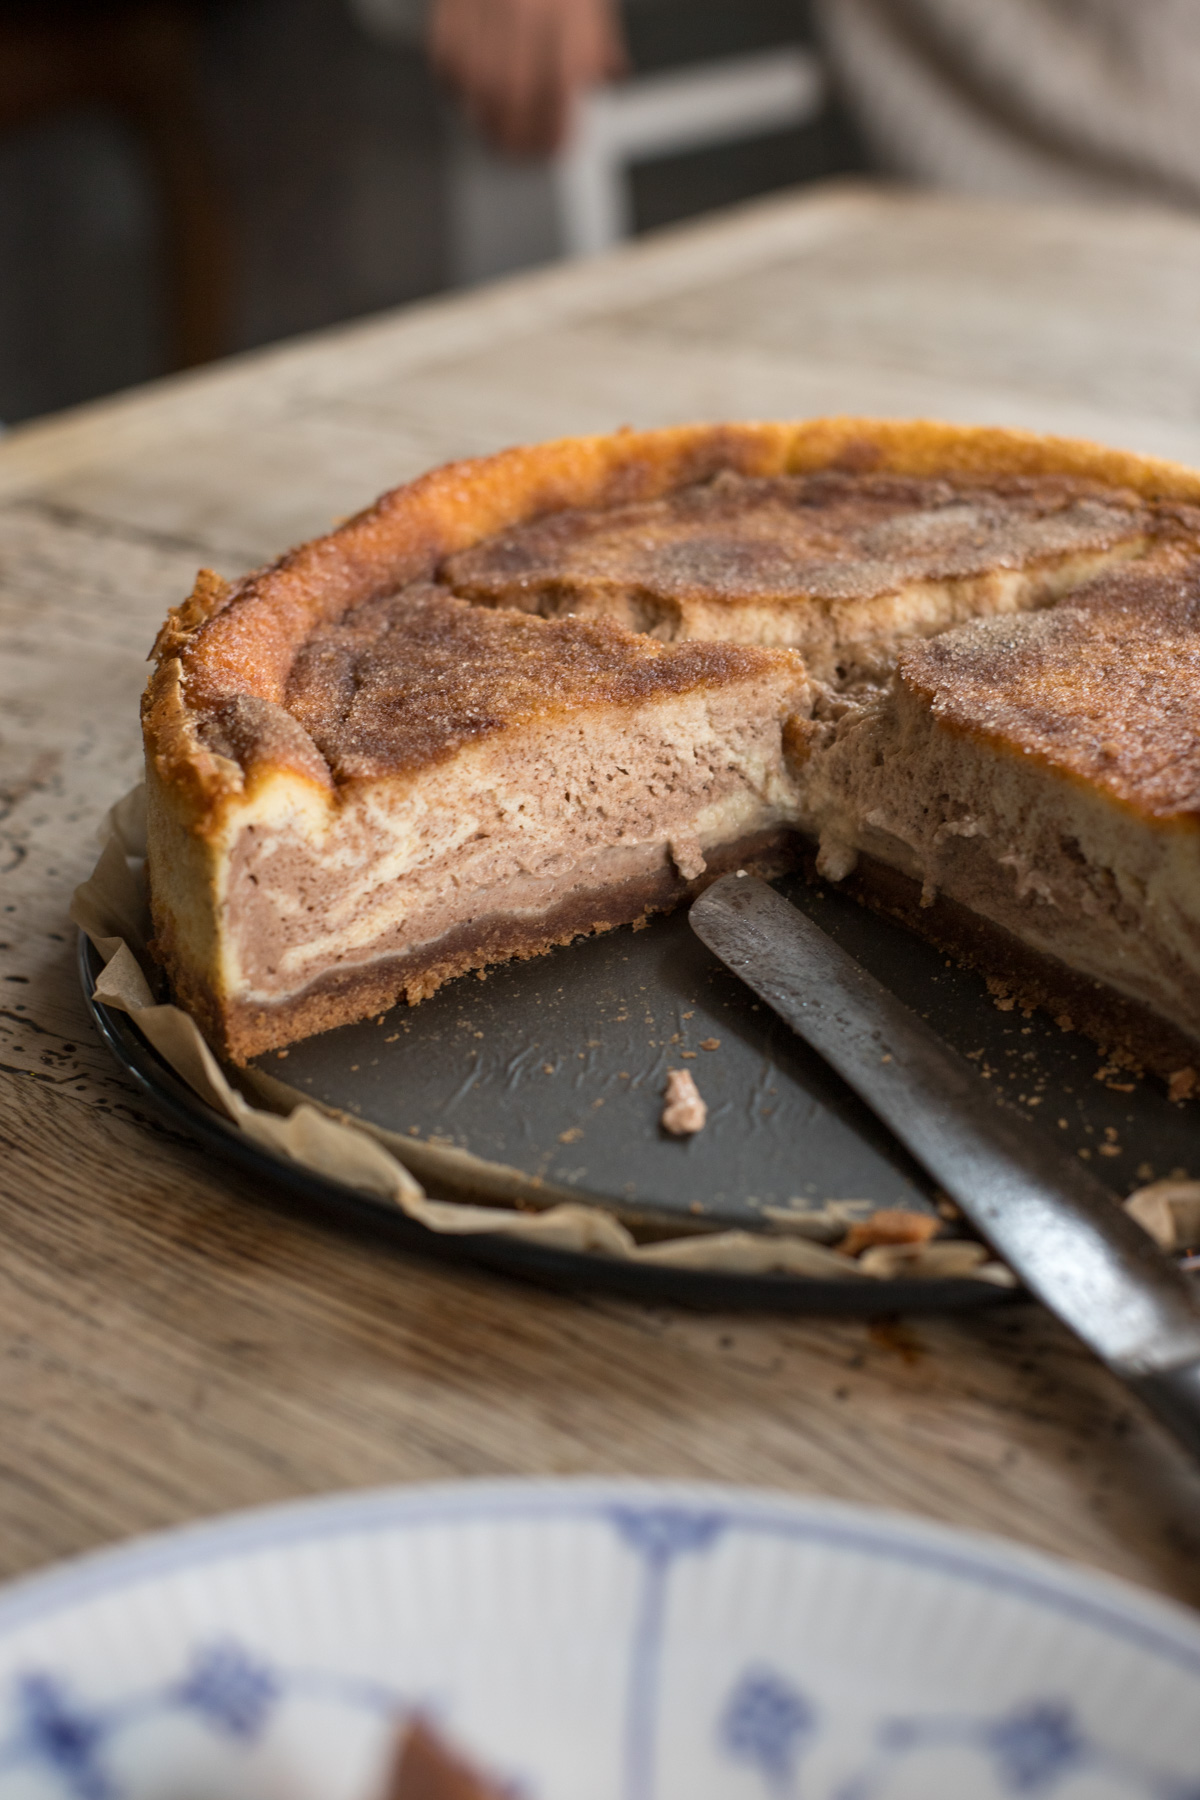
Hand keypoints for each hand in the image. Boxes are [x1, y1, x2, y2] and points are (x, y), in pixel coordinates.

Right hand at [429, 0, 626, 157]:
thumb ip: (597, 36)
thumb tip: (606, 77)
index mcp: (567, 14)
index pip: (560, 95)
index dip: (554, 132)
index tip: (557, 150)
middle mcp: (526, 12)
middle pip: (514, 100)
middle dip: (518, 139)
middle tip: (523, 155)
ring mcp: (484, 9)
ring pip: (476, 88)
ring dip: (485, 123)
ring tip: (496, 137)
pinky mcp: (451, 6)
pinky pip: (446, 61)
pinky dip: (456, 87)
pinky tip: (470, 94)